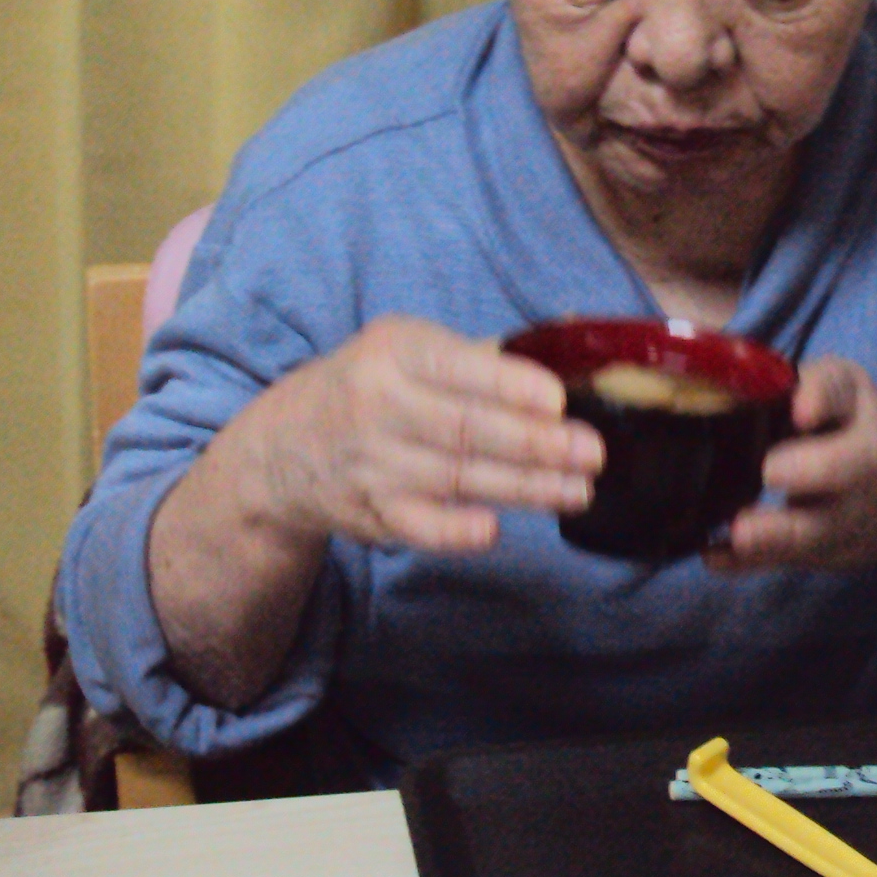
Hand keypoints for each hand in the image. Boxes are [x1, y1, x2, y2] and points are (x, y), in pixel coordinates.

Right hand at [232, 315, 605, 553]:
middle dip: (536, 444)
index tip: (558, 401)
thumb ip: (477, 356)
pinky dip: (456, 532)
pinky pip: (419, 527)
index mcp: (394, 353)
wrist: (284, 445)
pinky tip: (496, 530)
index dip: (509, 386)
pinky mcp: (372, 512)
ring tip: (578, 489)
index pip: (458, 368)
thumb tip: (570, 345)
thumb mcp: (405, 346)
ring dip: (524, 488)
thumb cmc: (367, 384)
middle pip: (465, 428)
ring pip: (456, 478)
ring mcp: (373, 464)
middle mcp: (378, 406)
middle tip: (592, 453)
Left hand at [713, 357, 876, 574]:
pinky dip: (754, 561)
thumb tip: (694, 373)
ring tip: (739, 533)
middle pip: (854, 461)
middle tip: (771, 471)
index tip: (800, 410)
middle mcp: (861, 452)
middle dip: (813, 468)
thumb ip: (775, 386)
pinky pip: (796, 559)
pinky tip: (718, 557)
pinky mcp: (835, 546)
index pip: (840, 389)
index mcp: (850, 401)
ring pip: (826, 524)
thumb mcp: (833, 392)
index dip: (820, 397)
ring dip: (780, 532)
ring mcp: (851, 507)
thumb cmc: (842, 429)